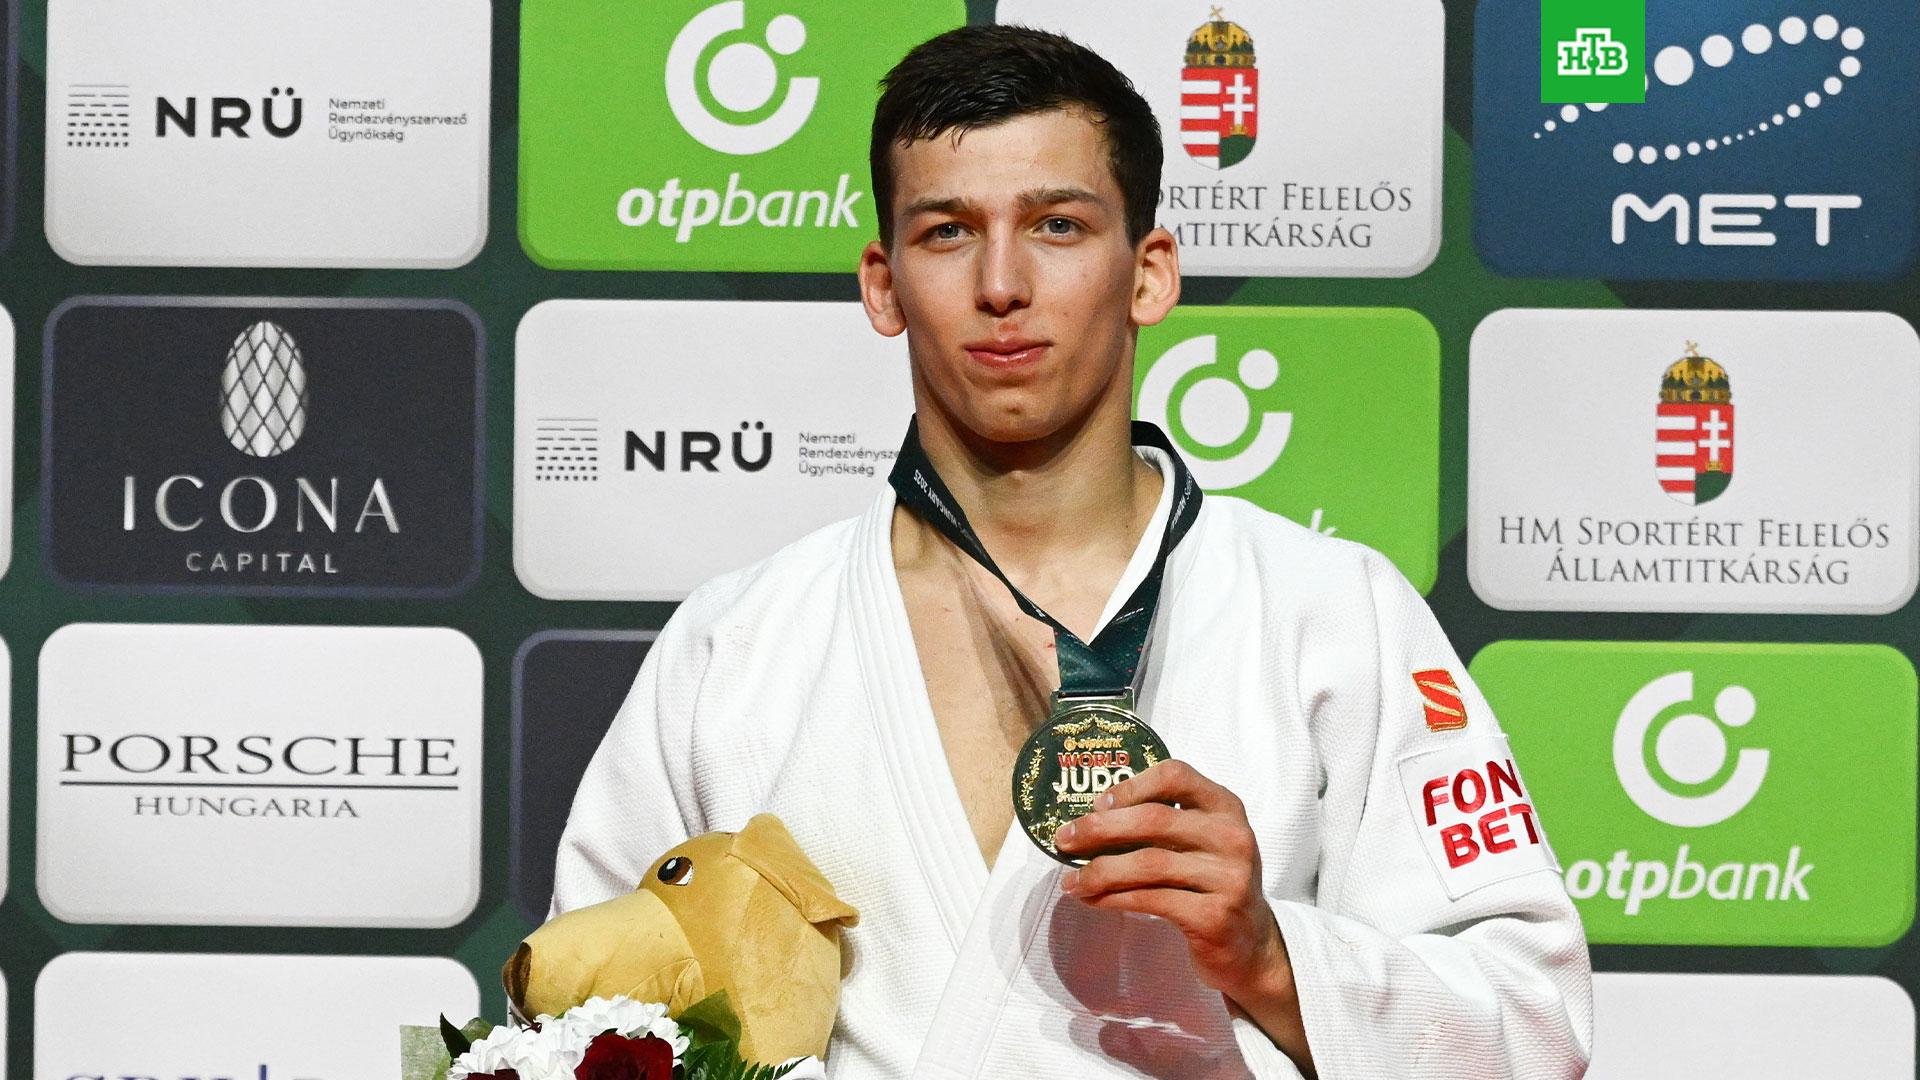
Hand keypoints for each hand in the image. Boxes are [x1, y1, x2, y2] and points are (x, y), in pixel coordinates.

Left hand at [1052, 759, 1313, 1073]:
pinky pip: (1151, 900)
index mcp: (1225, 807)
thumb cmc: (1210, 884)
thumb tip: (1088, 820)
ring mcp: (1228, 877)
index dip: (1131, 786)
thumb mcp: (1199, 843)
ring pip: (1148, 864)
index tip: (1097, 804)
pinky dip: (1114, 899)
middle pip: (1154, 820)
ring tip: (1071, 881)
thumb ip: (1161, 824)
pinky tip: (1093, 900)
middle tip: (1063, 840)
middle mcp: (1232, 836)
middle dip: (1099, 829)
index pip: (1175, 776)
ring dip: (1099, 871)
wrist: (1250, 946)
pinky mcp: (1216, 917)